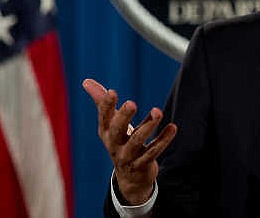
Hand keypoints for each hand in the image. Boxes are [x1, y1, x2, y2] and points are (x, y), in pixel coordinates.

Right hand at [83, 79, 177, 204]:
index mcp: (106, 132)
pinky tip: (173, 127)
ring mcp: (128, 156)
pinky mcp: (143, 164)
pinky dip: (163, 140)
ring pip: (137, 141)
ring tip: (158, 111)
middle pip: (118, 130)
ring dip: (148, 126)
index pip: (104, 117)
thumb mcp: (110, 124)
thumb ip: (102, 102)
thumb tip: (86, 81)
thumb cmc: (119, 142)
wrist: (129, 178)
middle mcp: (115, 144)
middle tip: (132, 103)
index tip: (112, 91)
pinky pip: (153, 152)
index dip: (107, 105)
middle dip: (124, 116)